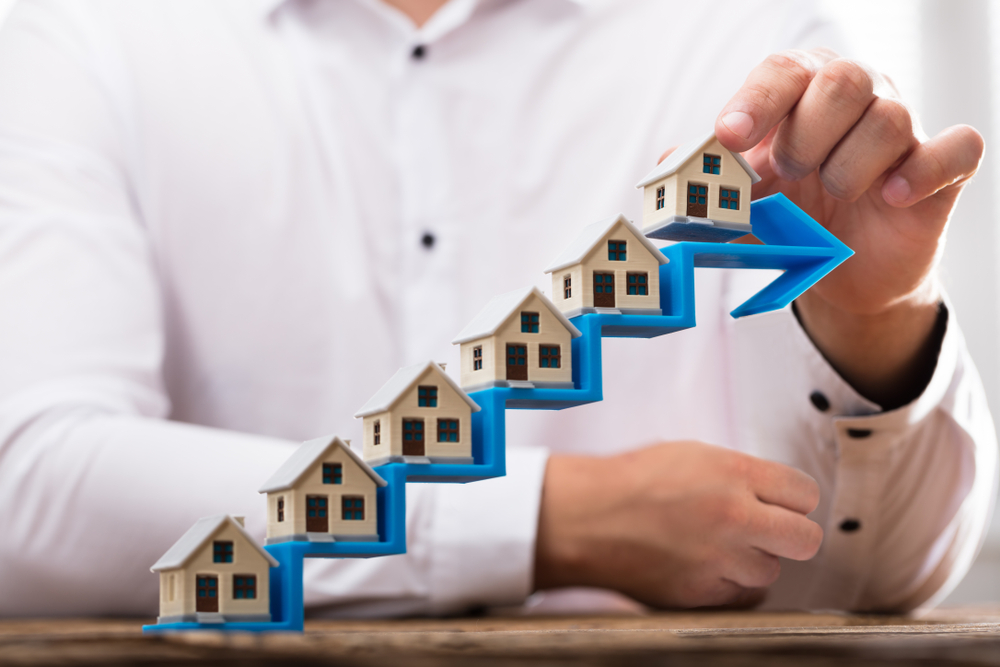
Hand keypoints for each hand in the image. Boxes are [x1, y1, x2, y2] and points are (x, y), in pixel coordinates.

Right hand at [533, 441, 822, 607]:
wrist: (585, 517)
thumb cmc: (629, 482)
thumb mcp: (691, 455)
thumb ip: (738, 474)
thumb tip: (771, 493)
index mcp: (734, 473)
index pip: (805, 493)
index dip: (793, 500)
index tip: (781, 504)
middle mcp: (735, 517)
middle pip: (805, 539)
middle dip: (790, 535)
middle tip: (768, 532)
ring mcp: (721, 559)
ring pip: (772, 571)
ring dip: (753, 562)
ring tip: (721, 548)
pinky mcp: (703, 593)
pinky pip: (741, 597)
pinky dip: (730, 586)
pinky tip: (707, 568)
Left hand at [713, 49, 982, 406]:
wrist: (843, 272)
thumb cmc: (792, 219)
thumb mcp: (742, 205)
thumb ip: (708, 184)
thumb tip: (666, 164)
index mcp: (803, 95)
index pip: (782, 73)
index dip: (755, 102)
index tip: (728, 138)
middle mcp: (857, 99)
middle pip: (843, 81)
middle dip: (806, 133)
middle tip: (790, 173)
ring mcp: (904, 132)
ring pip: (890, 117)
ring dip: (850, 165)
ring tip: (835, 193)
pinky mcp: (943, 170)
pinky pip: (957, 148)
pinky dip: (923, 170)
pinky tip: (891, 195)